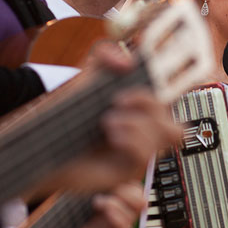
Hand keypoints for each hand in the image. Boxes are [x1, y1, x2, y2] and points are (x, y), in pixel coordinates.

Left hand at [36, 42, 180, 194]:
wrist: (44, 145)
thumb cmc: (67, 116)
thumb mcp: (86, 79)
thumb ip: (104, 57)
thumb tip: (127, 60)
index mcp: (141, 111)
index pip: (174, 99)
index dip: (183, 84)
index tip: (167, 70)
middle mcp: (144, 132)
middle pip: (177, 117)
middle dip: (151, 103)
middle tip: (119, 99)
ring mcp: (139, 152)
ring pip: (167, 134)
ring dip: (138, 123)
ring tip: (107, 121)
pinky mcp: (127, 170)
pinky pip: (145, 154)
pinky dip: (131, 139)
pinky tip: (110, 135)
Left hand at [51, 182, 146, 227]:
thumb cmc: (67, 209)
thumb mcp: (87, 189)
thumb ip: (103, 181)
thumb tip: (117, 164)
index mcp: (118, 200)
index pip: (138, 190)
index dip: (129, 183)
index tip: (111, 179)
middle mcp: (121, 215)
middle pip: (142, 202)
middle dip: (127, 192)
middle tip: (109, 190)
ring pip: (134, 215)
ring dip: (115, 204)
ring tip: (96, 202)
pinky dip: (117, 220)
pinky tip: (104, 213)